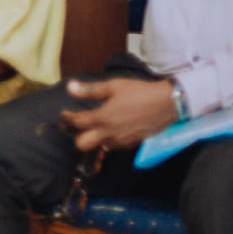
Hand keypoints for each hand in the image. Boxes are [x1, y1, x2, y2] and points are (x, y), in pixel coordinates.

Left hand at [63, 77, 178, 151]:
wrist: (167, 103)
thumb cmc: (139, 92)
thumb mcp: (113, 86)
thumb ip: (90, 90)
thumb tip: (70, 87)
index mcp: (102, 118)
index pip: (76, 123)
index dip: (67, 118)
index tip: (65, 113)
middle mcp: (109, 133)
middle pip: (82, 144)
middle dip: (76, 135)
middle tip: (79, 124)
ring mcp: (121, 141)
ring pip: (98, 147)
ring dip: (93, 139)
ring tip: (94, 126)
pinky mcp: (132, 144)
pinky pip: (113, 147)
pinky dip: (107, 140)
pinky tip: (110, 129)